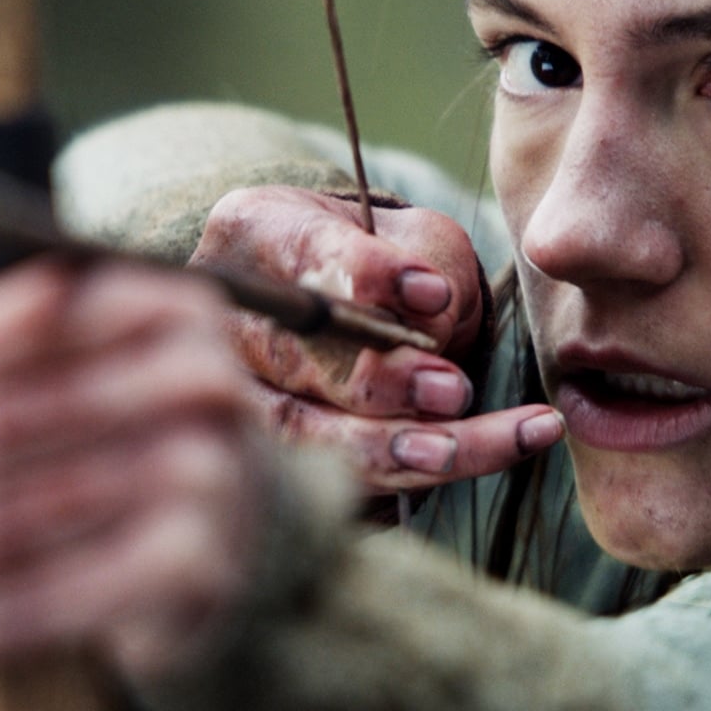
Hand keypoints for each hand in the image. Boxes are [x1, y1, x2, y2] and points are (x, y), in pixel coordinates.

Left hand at [0, 258, 272, 679]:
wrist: (233, 540)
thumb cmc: (117, 441)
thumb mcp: (52, 386)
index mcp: (168, 309)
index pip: (48, 307)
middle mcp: (201, 380)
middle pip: (26, 412)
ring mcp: (208, 474)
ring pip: (34, 508)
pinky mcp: (198, 565)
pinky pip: (67, 593)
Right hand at [191, 186, 561, 492]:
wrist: (365, 312)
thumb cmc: (391, 263)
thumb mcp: (420, 238)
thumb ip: (429, 266)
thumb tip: (428, 323)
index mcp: (254, 231)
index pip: (302, 253)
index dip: (367, 277)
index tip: (437, 294)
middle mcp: (227, 316)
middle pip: (289, 358)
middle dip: (376, 382)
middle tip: (450, 389)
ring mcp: (235, 391)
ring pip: (303, 433)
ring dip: (389, 447)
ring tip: (460, 448)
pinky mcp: (267, 453)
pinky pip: (332, 480)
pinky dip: (409, 477)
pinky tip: (483, 459)